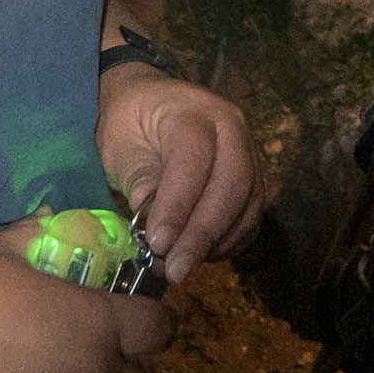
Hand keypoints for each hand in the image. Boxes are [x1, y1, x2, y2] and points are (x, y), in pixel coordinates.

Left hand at [96, 64, 258, 279]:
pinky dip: (229, 243)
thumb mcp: (119, 143)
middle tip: (176, 269)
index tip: (158, 242)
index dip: (179, 205)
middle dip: (203, 233)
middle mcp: (232, 128)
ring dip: (217, 243)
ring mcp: (249, 153)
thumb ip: (138, 178)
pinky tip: (201, 257)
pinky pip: (252, 217)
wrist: (151, 104)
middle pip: (232, 184)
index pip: (194, 160)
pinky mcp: (254, 179)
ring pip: (248, 204)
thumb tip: (153, 221)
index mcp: (193, 111)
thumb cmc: (129, 122)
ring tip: (182, 266)